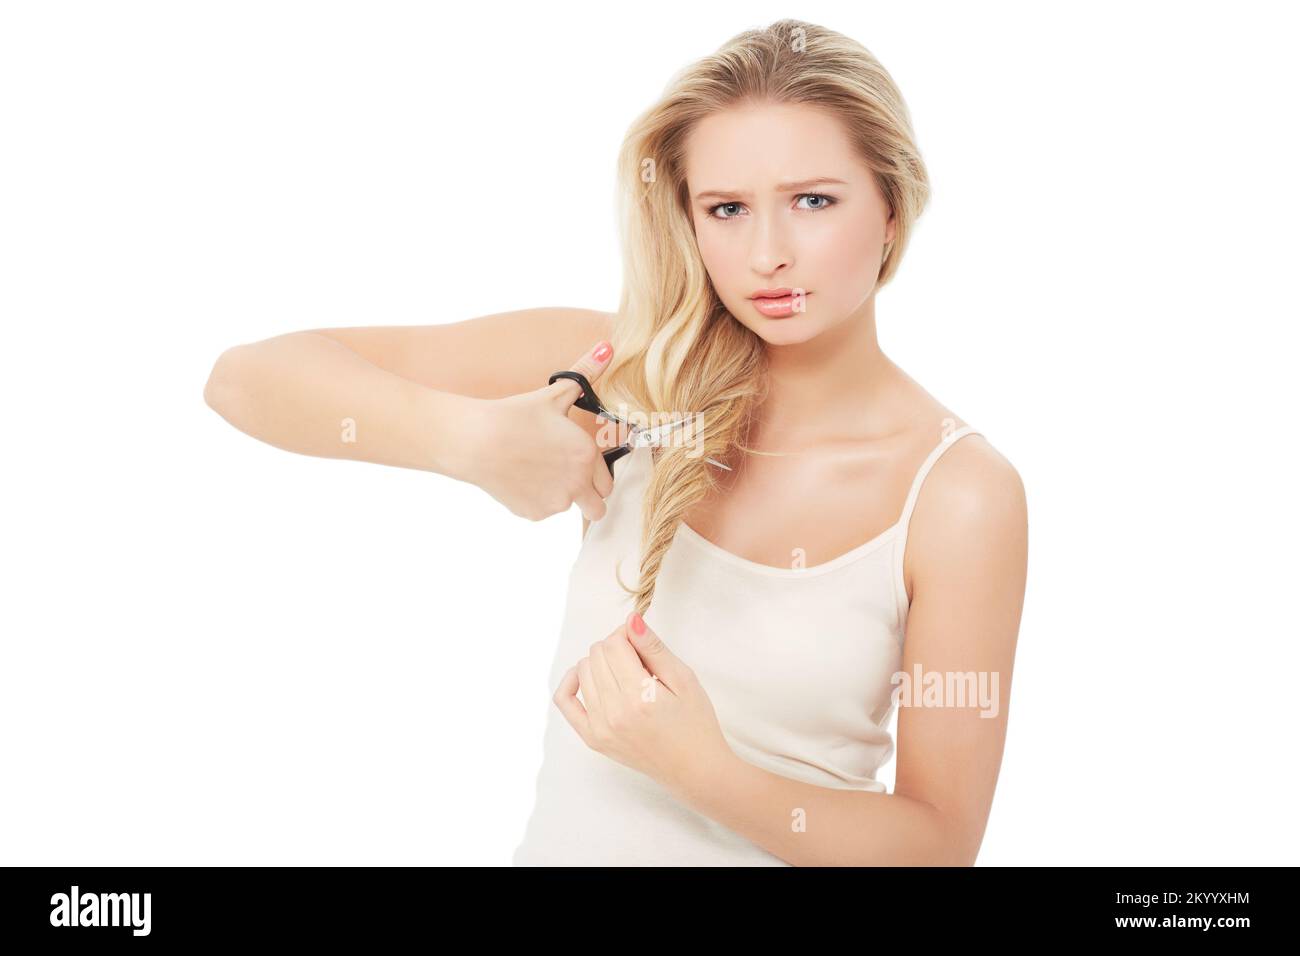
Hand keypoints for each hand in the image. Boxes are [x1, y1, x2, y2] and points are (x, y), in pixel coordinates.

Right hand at [461, 340, 614, 521]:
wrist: (476, 440)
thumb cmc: (515, 415)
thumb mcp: (554, 393)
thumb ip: (586, 373)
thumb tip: (607, 347)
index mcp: (588, 456)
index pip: (609, 479)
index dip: (596, 471)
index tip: (579, 462)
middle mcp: (578, 484)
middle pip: (597, 505)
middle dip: (588, 494)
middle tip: (565, 473)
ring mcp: (555, 503)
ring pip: (568, 506)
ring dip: (560, 494)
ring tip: (536, 469)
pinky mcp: (533, 514)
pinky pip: (542, 511)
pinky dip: (536, 499)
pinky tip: (520, 477)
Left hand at [553, 611, 732, 793]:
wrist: (695, 769)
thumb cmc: (696, 723)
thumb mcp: (684, 679)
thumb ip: (654, 648)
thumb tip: (630, 620)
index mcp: (639, 697)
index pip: (614, 644)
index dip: (627, 634)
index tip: (642, 642)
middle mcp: (614, 714)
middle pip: (596, 655)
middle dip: (616, 647)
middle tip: (639, 661)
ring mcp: (599, 728)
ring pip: (582, 671)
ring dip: (601, 663)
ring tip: (626, 674)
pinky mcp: (593, 739)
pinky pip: (565, 701)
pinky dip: (572, 682)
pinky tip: (588, 677)